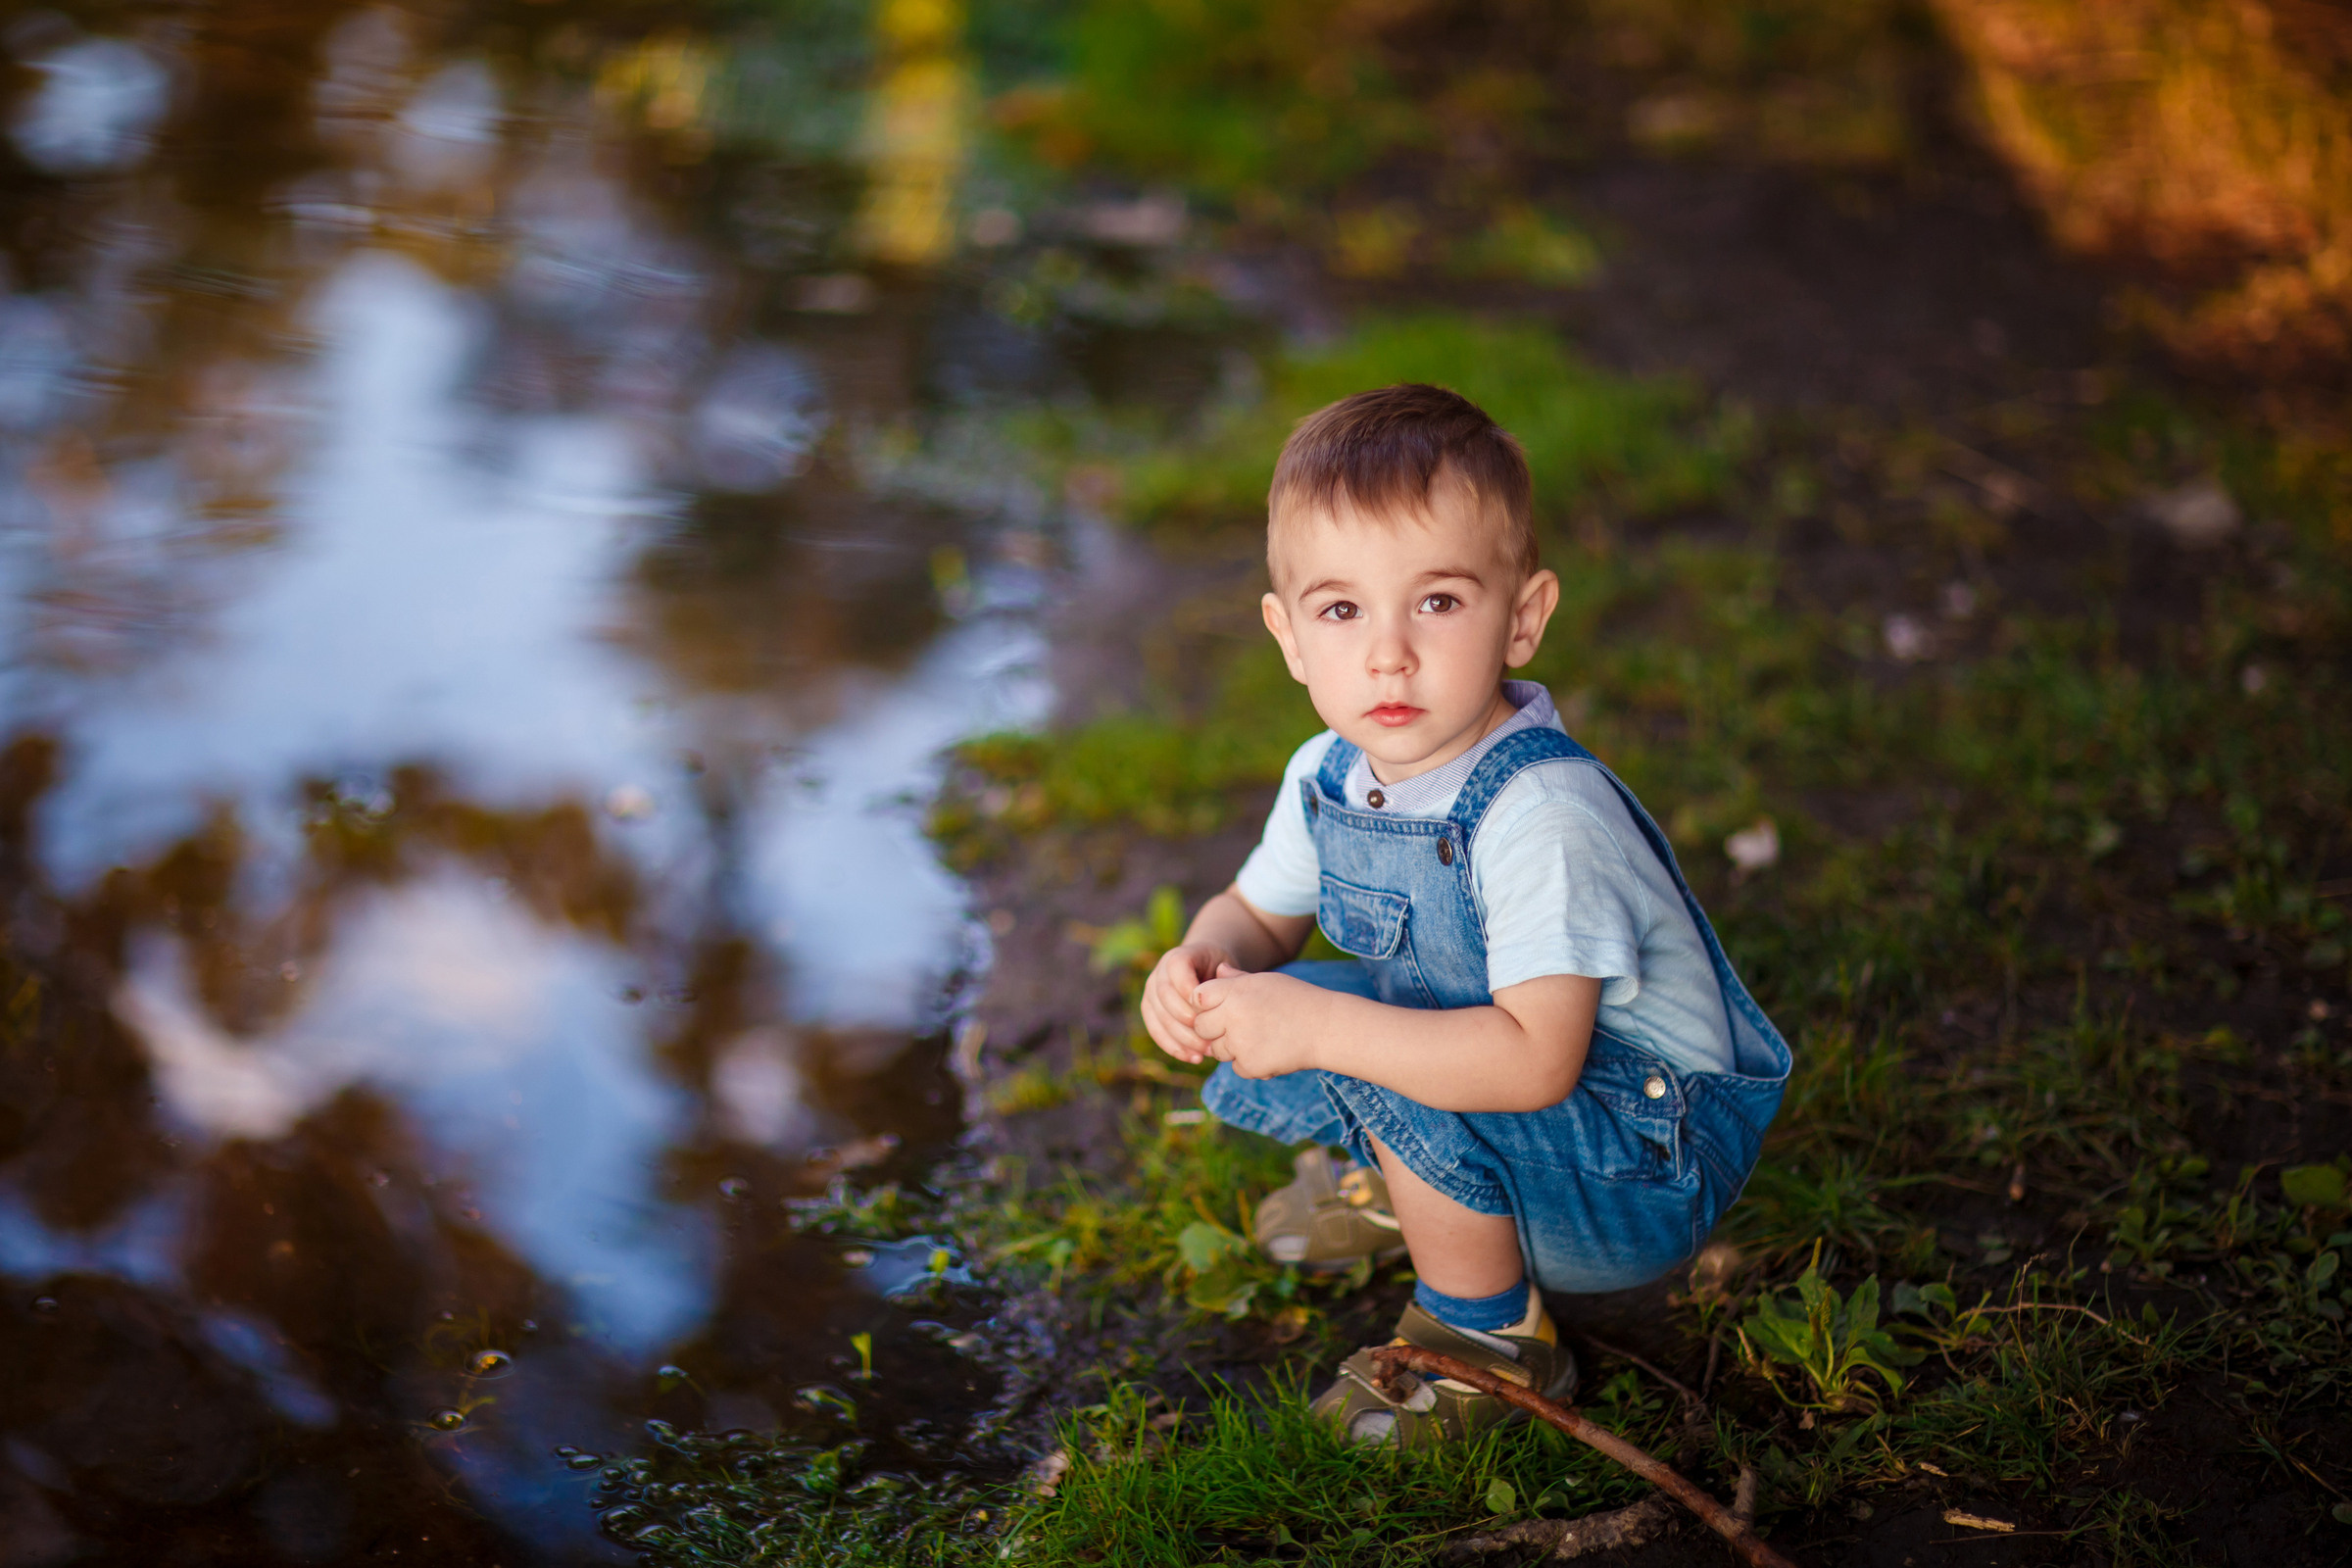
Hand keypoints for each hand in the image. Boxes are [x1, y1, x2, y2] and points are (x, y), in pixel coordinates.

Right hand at [1140, 942, 1235, 1064]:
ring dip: (1182, 1039)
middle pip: (1165, 997)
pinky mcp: (1150, 1011)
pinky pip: (1156, 1031)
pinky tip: (1194, 1058)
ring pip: (1159, 1017)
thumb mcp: (1228, 968)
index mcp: (1178, 957)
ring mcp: (1151, 992)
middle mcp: (1159, 973)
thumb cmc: (1222, 973)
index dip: (1190, 990)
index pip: (1177, 969)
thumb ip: (1227, 975)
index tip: (1210, 1010)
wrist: (1207, 973)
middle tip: (1211, 1039)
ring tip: (1206, 1052)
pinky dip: (1174, 1047)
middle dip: (1188, 1021)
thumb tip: (1222, 975)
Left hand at [1191, 966, 1323, 1078]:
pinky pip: (1236, 1067)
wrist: (1325, 1028)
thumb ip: (1236, 979)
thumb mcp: (1266, 981)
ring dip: (1231, 1048)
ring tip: (1259, 1036)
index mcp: (1235, 991)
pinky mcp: (1250, 1066)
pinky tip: (1269, 1050)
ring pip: (1217, 1050)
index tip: (1221, 1007)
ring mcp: (1240, 1043)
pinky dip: (1248, 1063)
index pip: (1198, 998)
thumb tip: (1217, 970)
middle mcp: (1233, 1016)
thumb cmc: (1297, 999)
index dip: (1206, 1004)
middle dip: (1213, 1029)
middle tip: (1238, 1026)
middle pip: (1201, 1027)